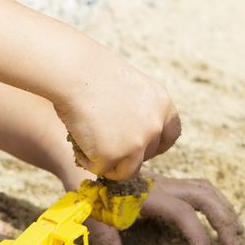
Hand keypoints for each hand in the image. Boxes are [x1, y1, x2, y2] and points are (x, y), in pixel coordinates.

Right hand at [54, 53, 180, 180]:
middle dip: (127, 154)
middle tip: (104, 144)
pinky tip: (77, 143)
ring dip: (110, 164)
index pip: (170, 136)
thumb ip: (138, 111)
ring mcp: (136, 144)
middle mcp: (154, 127)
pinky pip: (100, 169)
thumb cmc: (93, 73)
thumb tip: (131, 135)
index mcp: (162, 106)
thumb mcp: (130, 88)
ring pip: (126, 171)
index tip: (138, 146)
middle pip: (146, 156)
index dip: (154, 144)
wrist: (75, 73)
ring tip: (89, 148)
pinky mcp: (113, 156)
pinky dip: (87, 160)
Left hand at [87, 171, 243, 244]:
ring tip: (237, 233)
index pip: (183, 213)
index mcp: (147, 194)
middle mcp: (161, 185)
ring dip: (224, 209)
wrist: (80, 162)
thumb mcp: (92, 217)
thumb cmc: (85, 190)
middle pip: (204, 196)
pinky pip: (197, 188)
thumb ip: (106, 243)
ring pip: (205, 189)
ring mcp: (165, 182)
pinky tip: (218, 217)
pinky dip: (214, 201)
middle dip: (224, 220)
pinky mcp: (165, 183)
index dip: (198, 235)